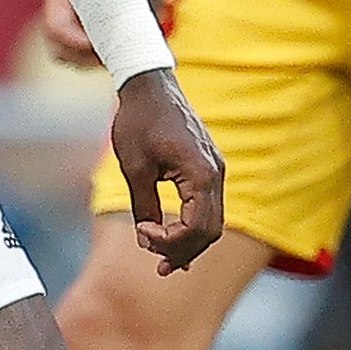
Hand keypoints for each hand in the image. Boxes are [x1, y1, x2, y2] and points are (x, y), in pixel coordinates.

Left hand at [111, 69, 224, 274]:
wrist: (149, 85)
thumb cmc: (138, 120)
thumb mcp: (134, 167)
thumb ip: (144, 205)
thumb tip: (148, 238)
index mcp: (201, 173)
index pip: (197, 226)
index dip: (171, 242)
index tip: (142, 235)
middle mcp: (216, 173)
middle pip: (210, 230)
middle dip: (183, 250)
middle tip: (156, 264)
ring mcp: (215, 170)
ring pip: (211, 221)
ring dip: (189, 243)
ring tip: (162, 260)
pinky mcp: (207, 168)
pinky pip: (207, 206)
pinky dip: (192, 227)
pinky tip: (173, 240)